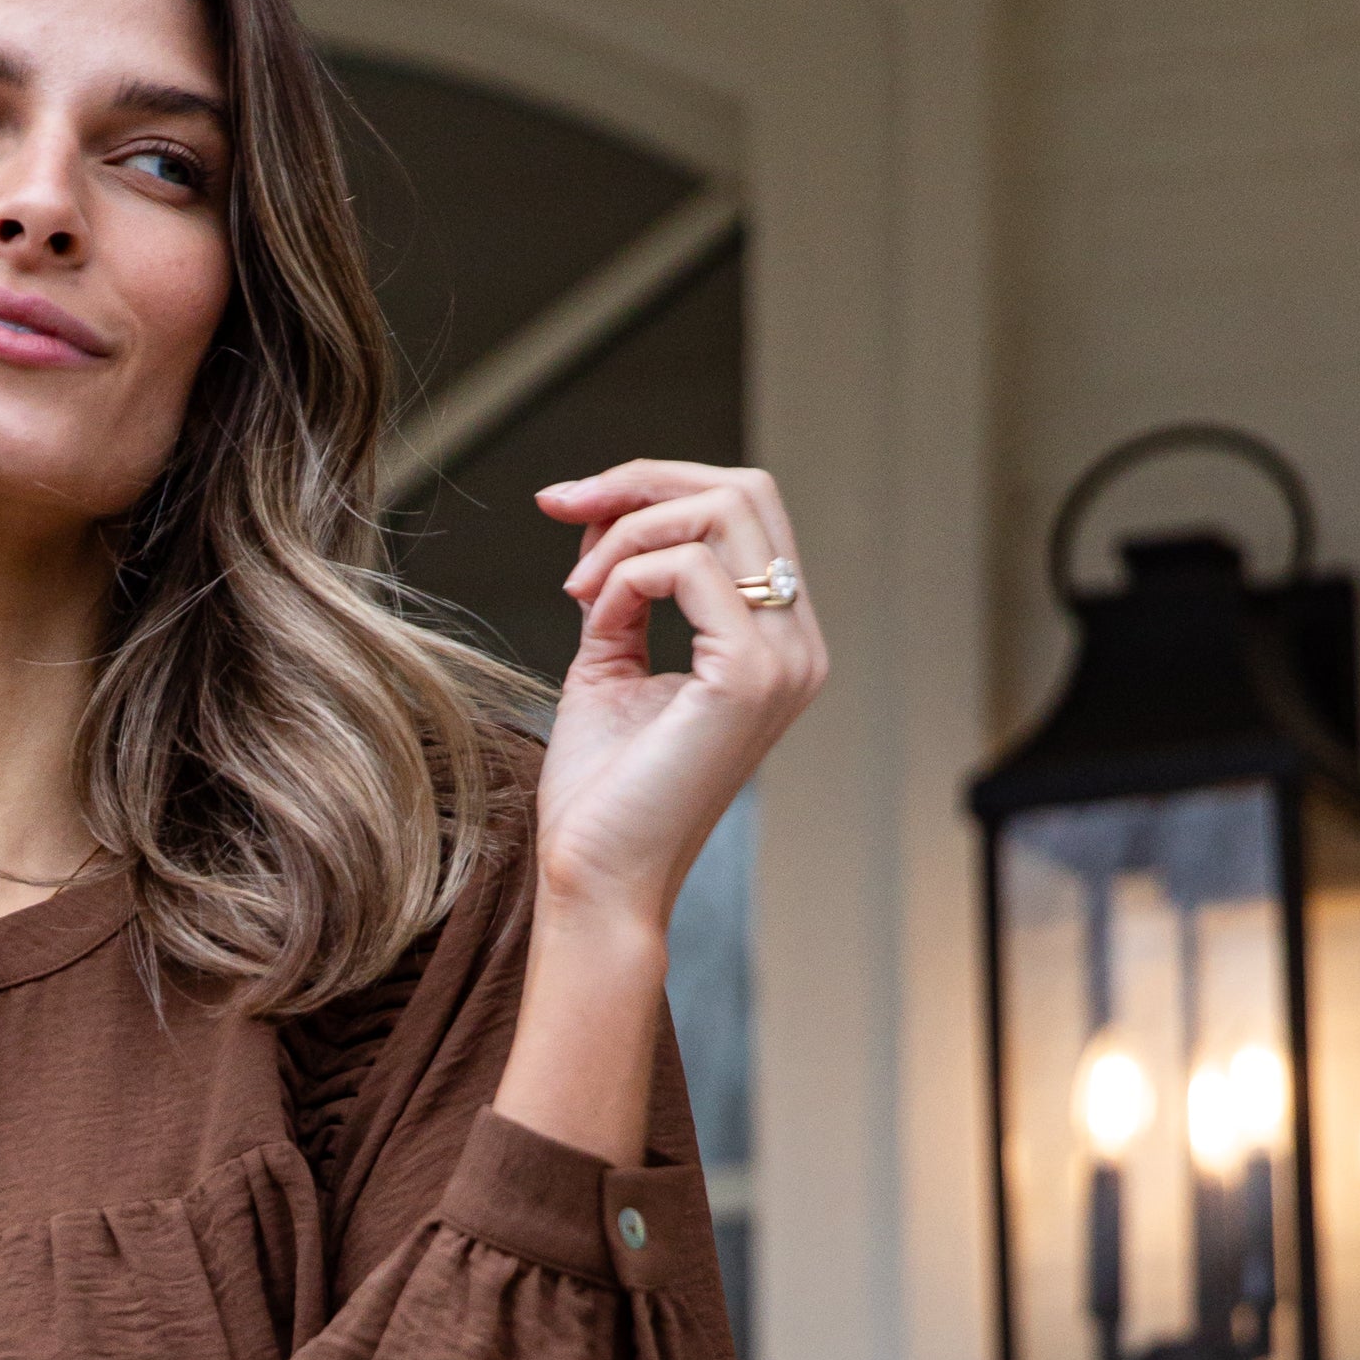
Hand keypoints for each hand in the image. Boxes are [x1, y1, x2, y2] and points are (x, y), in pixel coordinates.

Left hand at [527, 456, 828, 930]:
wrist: (596, 877)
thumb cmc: (602, 793)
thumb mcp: (609, 661)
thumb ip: (623, 588)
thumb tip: (602, 512)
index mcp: (777, 641)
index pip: (744, 510)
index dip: (652, 483)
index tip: (565, 501)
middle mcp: (798, 646)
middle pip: (745, 491)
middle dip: (642, 482)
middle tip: (561, 508)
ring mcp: (785, 660)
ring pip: (722, 513)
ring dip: (626, 534)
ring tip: (577, 595)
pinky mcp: (749, 676)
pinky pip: (690, 568)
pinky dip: (627, 577)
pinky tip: (594, 625)